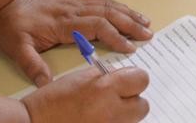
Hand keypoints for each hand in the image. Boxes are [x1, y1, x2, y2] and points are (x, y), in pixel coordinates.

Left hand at [0, 0, 151, 85]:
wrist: (5, 3)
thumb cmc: (12, 26)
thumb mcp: (16, 48)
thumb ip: (32, 65)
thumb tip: (45, 83)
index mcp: (64, 23)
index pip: (97, 27)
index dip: (115, 37)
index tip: (130, 48)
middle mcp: (74, 10)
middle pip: (109, 14)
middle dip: (130, 24)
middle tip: (148, 35)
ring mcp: (75, 2)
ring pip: (107, 4)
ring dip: (127, 12)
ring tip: (145, 21)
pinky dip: (116, 4)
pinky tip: (124, 9)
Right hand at [23, 66, 148, 122]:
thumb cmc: (52, 100)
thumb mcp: (80, 77)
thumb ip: (105, 77)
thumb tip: (120, 78)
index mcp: (106, 88)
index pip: (141, 79)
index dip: (134, 79)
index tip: (127, 81)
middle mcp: (112, 111)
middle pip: (143, 106)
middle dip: (133, 101)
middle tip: (117, 99)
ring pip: (132, 122)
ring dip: (124, 116)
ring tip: (103, 113)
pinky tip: (97, 121)